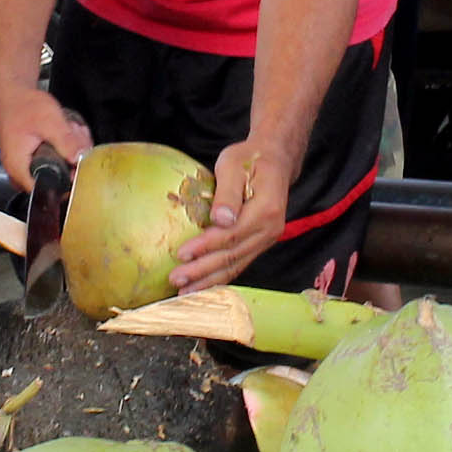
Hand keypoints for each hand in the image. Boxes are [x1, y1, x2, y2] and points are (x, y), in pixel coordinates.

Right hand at [0, 84, 91, 190]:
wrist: (11, 90)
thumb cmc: (22, 104)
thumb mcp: (50, 121)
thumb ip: (66, 141)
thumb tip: (80, 158)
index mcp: (18, 165)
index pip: (44, 190)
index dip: (64, 183)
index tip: (77, 170)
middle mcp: (17, 168)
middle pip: (50, 179)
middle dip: (68, 163)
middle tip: (76, 146)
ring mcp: (21, 161)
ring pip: (51, 168)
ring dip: (66, 153)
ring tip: (69, 133)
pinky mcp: (27, 153)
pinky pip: (48, 158)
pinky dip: (59, 147)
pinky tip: (63, 133)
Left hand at [171, 138, 292, 292]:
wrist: (274, 161)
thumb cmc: (249, 159)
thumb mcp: (234, 165)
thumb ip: (228, 193)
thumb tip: (221, 220)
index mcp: (265, 210)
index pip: (232, 234)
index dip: (206, 246)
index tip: (182, 254)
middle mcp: (270, 229)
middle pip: (233, 256)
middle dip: (203, 271)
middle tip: (176, 280)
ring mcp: (267, 239)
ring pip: (236, 265)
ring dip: (209, 280)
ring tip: (184, 291)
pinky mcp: (259, 243)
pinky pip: (239, 263)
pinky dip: (219, 277)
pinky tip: (201, 286)